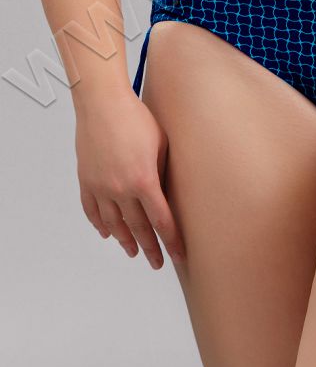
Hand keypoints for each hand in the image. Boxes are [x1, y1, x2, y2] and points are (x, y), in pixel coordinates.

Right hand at [75, 89, 185, 268]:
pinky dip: (100, 224)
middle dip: (150, 247)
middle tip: (157, 263)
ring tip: (133, 252)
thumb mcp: (161, 143)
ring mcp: (101, 187)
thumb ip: (163, 171)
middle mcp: (121, 189)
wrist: (103, 103)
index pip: (161, 220)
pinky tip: (107, 233)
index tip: (178, 255)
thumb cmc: (137, 117)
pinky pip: (92, 210)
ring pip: (114, 224)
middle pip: (138, 227)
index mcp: (144, 180)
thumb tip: (167, 192)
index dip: (170, 240)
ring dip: (125, 240)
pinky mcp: (86, 180)